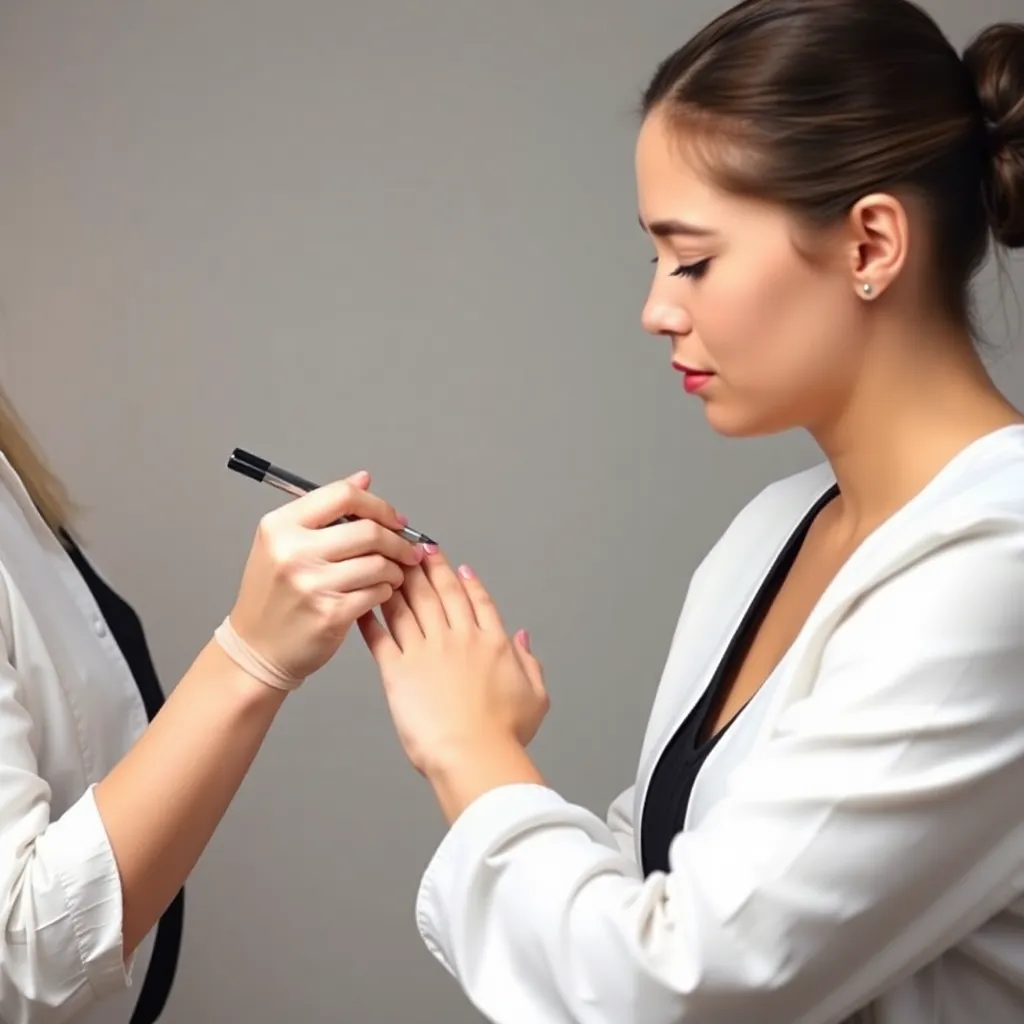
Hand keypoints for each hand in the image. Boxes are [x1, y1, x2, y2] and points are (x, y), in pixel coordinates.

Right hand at [228, 470, 423, 680]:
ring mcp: (312, 583)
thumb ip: (325, 510)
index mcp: (281, 526)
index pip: (342, 496)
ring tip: (393, 573)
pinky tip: (380, 592)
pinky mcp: (330, 613)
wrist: (257, 647)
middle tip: (407, 548)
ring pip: (378, 563)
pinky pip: (377, 592)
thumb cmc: (274, 594)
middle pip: (368, 530)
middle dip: (397, 540)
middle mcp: (294, 551)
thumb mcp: (283, 543)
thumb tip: (363, 479)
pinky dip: (386, 590)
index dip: (378, 505)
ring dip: (395, 568)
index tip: (394, 518)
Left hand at [357, 548, 548, 776]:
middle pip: (441, 593)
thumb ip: (529, 662)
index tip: (456, 565)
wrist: (473, 754)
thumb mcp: (535, 696)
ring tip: (389, 564)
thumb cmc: (504, 734)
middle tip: (416, 549)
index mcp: (491, 643)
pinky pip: (381, 636)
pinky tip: (366, 603)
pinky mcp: (398, 670)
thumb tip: (522, 639)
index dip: (466, 580)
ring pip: (410, 606)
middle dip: (428, 567)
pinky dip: (372, 618)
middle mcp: (458, 639)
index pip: (477, 601)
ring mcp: (427, 651)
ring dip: (399, 582)